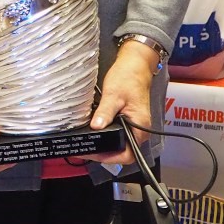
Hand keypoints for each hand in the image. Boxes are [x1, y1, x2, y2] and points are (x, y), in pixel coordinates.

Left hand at [84, 40, 157, 166]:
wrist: (135, 65)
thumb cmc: (128, 78)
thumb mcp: (114, 95)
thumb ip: (105, 112)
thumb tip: (96, 127)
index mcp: (140, 127)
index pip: (127, 154)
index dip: (109, 158)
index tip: (92, 154)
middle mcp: (139, 130)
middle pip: (122, 151)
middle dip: (103, 154)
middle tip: (83, 150)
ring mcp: (134, 125)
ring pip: (119, 143)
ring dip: (103, 146)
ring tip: (85, 145)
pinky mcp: (127, 120)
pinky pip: (117, 133)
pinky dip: (105, 136)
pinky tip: (93, 133)